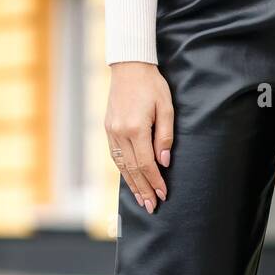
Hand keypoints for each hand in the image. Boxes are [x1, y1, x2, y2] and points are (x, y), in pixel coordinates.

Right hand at [105, 62, 173, 213]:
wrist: (129, 67)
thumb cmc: (152, 85)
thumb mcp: (166, 108)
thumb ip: (165, 137)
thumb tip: (164, 162)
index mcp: (135, 128)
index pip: (146, 163)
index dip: (155, 181)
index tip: (163, 194)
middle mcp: (120, 133)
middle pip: (133, 169)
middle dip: (143, 190)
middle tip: (151, 206)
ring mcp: (111, 132)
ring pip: (122, 165)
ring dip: (132, 185)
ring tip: (141, 200)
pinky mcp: (108, 129)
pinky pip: (115, 156)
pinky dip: (123, 171)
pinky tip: (130, 181)